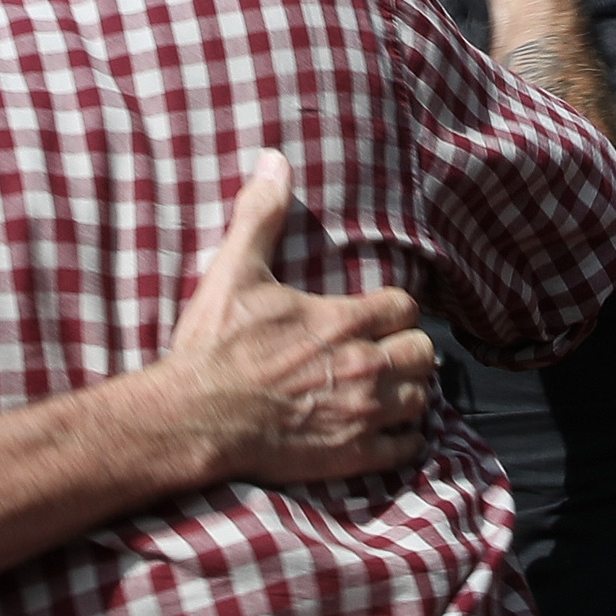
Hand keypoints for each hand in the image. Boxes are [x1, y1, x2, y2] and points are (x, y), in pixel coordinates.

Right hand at [160, 151, 434, 482]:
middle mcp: (363, 367)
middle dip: (409, 350)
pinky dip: (401, 439)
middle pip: (423, 353)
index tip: (378, 317)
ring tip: (387, 390)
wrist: (193, 418)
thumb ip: (260, 215)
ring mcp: (361, 414)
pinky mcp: (351, 456)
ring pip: (421, 400)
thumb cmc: (214, 347)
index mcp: (343, 321)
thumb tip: (275, 160)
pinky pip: (406, 449)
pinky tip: (383, 432)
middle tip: (386, 353)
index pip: (405, 308)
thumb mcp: (233, 271)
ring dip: (408, 392)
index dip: (394, 311)